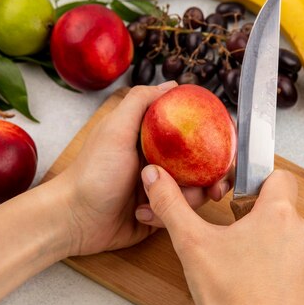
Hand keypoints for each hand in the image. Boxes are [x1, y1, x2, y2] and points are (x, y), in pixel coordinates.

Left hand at [55, 83, 231, 256]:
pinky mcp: (159, 214)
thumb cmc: (92, 172)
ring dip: (186, 199)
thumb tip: (173, 84)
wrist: (74, 219)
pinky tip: (143, 215)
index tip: (229, 146)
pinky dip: (166, 216)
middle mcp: (161, 160)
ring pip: (195, 192)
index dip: (216, 137)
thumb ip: (141, 103)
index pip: (195, 132)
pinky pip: (179, 215)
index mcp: (153, 137)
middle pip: (203, 164)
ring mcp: (161, 188)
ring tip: (164, 203)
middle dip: (214, 176)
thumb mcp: (115, 130)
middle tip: (218, 187)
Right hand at [141, 166, 303, 304]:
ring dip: (271, 246)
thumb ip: (171, 205)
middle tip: (233, 238)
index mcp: (278, 215)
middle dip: (258, 220)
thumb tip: (155, 177)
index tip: (240, 199)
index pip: (280, 176)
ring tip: (244, 266)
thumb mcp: (191, 244)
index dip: (258, 183)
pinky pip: (298, 269)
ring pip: (291, 241)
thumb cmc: (230, 297)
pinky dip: (280, 273)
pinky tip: (257, 287)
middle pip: (282, 211)